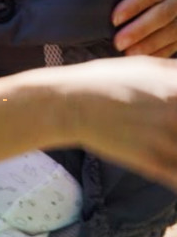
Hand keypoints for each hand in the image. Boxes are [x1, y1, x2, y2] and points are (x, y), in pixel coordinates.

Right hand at [65, 55, 176, 188]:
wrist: (69, 103)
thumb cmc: (103, 80)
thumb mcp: (142, 66)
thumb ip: (174, 72)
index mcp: (176, 88)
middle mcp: (175, 111)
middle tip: (171, 130)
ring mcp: (165, 139)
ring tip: (169, 146)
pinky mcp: (152, 162)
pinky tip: (171, 170)